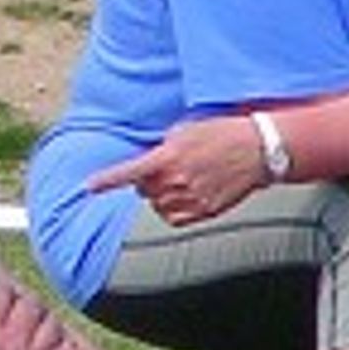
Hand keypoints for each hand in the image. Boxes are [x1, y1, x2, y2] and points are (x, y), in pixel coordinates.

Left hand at [86, 115, 272, 226]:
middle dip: (148, 182)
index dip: (106, 181)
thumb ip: (162, 148)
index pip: (128, 172)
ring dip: (161, 197)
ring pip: (158, 206)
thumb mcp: (185, 131)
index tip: (90, 186)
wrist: (259, 149)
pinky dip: (173, 211)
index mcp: (168, 158)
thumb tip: (149, 161)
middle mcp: (177, 181)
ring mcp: (192, 198)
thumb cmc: (223, 134)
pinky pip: (176, 219)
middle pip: (143, 191)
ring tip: (179, 183)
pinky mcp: (206, 210)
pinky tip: (184, 198)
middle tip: (166, 170)